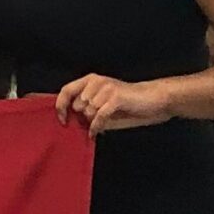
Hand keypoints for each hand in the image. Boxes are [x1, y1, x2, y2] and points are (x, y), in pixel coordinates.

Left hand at [56, 74, 172, 134]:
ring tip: (101, 124)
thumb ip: (86, 108)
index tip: (62, 121)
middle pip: (77, 105)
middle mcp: (96, 81)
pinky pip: (98, 117)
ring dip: (93, 122)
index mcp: (91, 80)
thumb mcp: (103, 104)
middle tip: (93, 123)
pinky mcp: (115, 97)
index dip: (60, 106)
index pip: (66, 90)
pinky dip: (97, 127)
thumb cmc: (127, 105)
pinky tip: (97, 132)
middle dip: (83, 117)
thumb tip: (68, 120)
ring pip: (88, 112)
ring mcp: (106, 88)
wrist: (153, 100)